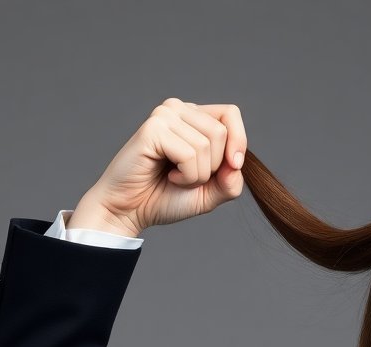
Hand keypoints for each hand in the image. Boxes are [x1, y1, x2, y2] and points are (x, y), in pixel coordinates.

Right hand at [68, 98, 247, 236]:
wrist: (131, 211)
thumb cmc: (165, 198)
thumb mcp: (209, 193)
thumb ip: (231, 181)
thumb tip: (237, 164)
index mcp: (194, 118)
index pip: (230, 113)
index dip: (239, 141)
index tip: (234, 166)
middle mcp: (179, 110)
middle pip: (222, 132)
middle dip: (213, 167)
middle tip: (188, 176)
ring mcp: (164, 115)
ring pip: (207, 144)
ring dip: (197, 174)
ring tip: (175, 177)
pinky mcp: (153, 128)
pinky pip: (189, 154)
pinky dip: (186, 176)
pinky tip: (168, 175)